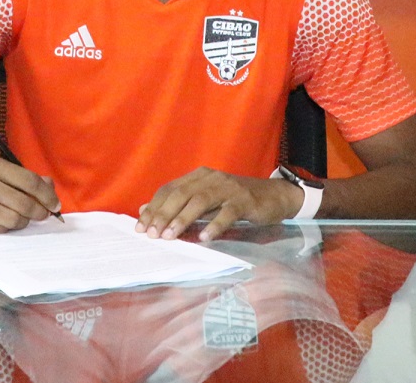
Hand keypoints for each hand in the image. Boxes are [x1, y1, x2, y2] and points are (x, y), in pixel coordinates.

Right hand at [0, 156, 60, 231]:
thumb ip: (24, 178)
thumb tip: (50, 188)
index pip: (30, 181)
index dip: (47, 195)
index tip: (55, 204)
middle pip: (24, 203)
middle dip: (39, 212)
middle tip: (42, 215)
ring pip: (13, 219)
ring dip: (23, 222)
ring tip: (22, 219)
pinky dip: (7, 228)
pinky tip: (4, 222)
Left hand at [136, 167, 300, 241]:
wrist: (274, 196)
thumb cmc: (235, 200)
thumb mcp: (206, 200)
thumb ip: (179, 204)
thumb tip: (145, 211)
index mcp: (198, 176)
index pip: (170, 189)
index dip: (154, 207)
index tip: (141, 226)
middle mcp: (211, 178)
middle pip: (181, 194)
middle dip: (164, 214)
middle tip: (152, 233)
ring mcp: (228, 188)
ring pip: (201, 201)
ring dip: (183, 219)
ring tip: (171, 236)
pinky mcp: (244, 200)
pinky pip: (227, 212)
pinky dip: (214, 225)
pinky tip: (204, 238)